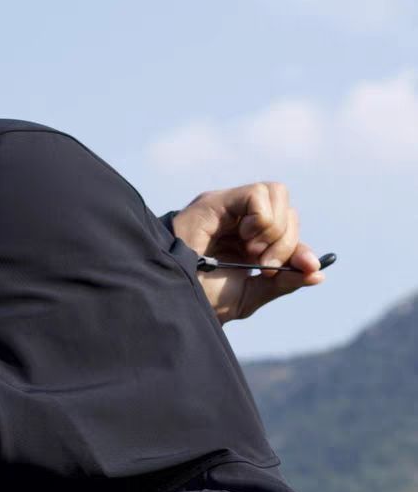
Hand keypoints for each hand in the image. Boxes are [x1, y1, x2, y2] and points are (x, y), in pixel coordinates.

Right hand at [171, 183, 324, 323]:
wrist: (172, 294)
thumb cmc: (201, 298)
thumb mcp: (249, 295)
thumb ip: (282, 283)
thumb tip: (317, 274)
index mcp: (246, 245)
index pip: (287, 235)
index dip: (301, 250)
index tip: (310, 268)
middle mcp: (240, 222)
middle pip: (288, 212)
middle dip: (286, 243)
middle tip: (263, 265)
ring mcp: (229, 208)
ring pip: (277, 194)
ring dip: (274, 228)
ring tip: (251, 251)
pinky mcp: (219, 200)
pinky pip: (259, 194)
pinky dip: (262, 218)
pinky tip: (243, 237)